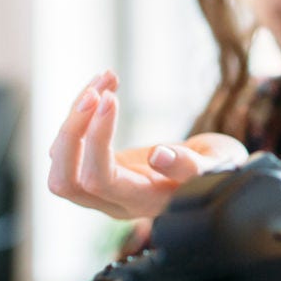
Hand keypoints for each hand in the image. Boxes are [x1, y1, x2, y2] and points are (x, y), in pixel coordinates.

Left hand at [47, 71, 247, 219]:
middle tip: (96, 92)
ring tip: (108, 77)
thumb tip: (158, 155)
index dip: (97, 139)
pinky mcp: (97, 164)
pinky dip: (81, 109)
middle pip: (64, 182)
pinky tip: (107, 84)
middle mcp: (114, 200)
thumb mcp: (218, 166)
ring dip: (75, 112)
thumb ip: (190, 167)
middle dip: (71, 132)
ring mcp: (101, 185)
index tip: (111, 99)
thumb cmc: (219, 169)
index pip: (100, 180)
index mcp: (142, 203)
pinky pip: (71, 141)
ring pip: (60, 158)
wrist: (214, 172)